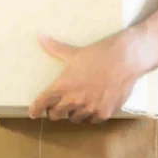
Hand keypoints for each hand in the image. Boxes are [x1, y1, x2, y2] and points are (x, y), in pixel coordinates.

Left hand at [28, 33, 143, 122]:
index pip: (42, 102)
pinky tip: (92, 108)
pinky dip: (90, 116)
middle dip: (54, 111)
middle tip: (56, 108)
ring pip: (74, 119)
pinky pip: (92, 121)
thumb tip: (39, 36)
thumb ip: (55, 48)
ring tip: (76, 106)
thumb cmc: (98, 54)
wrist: (125, 58)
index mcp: (63, 85)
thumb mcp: (73, 52)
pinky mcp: (104, 112)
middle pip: (56, 114)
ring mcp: (90, 107)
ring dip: (73, 114)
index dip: (35, 109)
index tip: (33, 113)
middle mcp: (74, 99)